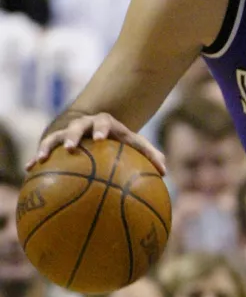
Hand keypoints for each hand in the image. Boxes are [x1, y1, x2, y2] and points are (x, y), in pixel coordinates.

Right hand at [30, 112, 165, 174]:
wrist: (100, 129)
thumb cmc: (122, 141)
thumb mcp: (135, 145)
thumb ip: (151, 155)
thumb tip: (166, 172)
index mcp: (106, 124)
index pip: (105, 124)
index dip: (103, 130)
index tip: (102, 139)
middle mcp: (85, 125)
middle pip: (77, 128)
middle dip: (73, 136)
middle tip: (70, 147)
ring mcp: (68, 132)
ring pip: (55, 137)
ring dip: (48, 146)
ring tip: (40, 158)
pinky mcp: (56, 141)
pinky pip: (45, 149)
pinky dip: (36, 157)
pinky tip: (28, 170)